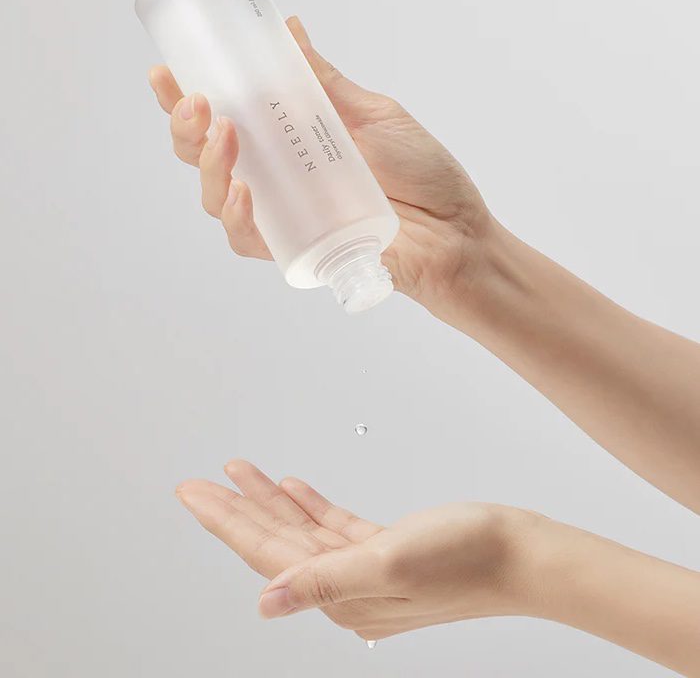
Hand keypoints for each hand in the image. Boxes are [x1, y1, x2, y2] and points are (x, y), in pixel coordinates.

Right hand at [148, 17, 491, 307]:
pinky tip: (243, 191)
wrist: (458, 233)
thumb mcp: (374, 115)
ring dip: (208, 166)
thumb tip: (291, 28)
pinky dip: (237, 217)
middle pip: (207, 158)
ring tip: (222, 135)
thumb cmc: (424, 175)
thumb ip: (328, 83)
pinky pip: (248, 240)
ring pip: (217, 198)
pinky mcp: (296, 251)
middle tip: (195, 103)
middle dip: (186, 130)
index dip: (187, 100)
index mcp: (290, 142)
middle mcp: (279, 179)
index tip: (166, 73)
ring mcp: (285, 216)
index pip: (226, 119)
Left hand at [175, 461, 539, 641]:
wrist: (523, 555)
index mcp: (341, 595)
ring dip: (269, 500)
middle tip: (196, 484)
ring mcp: (366, 569)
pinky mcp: (385, 549)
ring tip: (238, 472)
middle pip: (274, 542)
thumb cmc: (469, 559)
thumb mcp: (390, 562)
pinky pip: (333, 526)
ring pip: (301, 530)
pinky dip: (309, 505)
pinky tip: (292, 487)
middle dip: (233, 509)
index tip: (192, 495)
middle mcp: (346, 587)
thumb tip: (264, 603)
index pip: (266, 555)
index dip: (225, 522)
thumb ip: (322, 581)